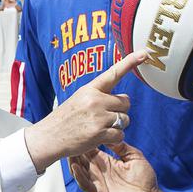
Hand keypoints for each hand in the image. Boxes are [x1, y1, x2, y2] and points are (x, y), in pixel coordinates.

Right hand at [23, 51, 145, 172]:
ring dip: (117, 126)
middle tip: (104, 117)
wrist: (48, 137)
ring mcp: (98, 117)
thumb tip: (123, 99)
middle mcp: (95, 100)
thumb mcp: (78, 100)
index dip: (130, 62)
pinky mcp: (99, 133)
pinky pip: (120, 134)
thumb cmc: (64, 119)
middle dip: (120, 110)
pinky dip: (114, 138)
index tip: (144, 53)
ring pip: (125, 119)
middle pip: (126, 102)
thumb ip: (99, 96)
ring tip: (99, 127)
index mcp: (90, 89)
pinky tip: (100, 138)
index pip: (113, 73)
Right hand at [69, 141, 172, 191]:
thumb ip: (122, 146)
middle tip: (69, 139)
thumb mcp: (134, 156)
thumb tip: (110, 135)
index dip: (84, 142)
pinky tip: (76, 167)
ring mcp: (98, 184)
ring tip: (69, 151)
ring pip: (79, 172)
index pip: (90, 150)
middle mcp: (99, 172)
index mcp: (106, 162)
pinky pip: (86, 185)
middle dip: (75, 150)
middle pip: (81, 160)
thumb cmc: (145, 179)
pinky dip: (79, 177)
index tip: (79, 131)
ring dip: (73, 162)